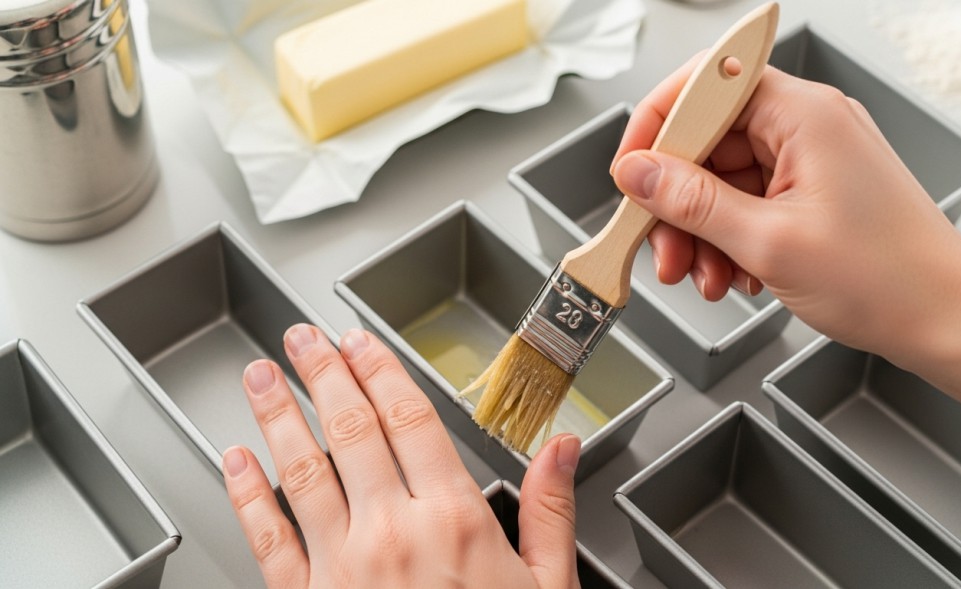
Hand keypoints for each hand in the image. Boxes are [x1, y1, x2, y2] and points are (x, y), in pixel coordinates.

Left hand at [223, 324, 581, 587]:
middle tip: (302, 338)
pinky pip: (268, 539)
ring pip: (303, 472)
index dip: (380, 370)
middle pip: (350, 431)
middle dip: (323, 374)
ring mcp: (342, 567)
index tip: (359, 340)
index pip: (409, 419)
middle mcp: (392, 533)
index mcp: (454, 520)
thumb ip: (550, 512)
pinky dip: (246, 495)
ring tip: (263, 376)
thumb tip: (562, 447)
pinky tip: (235, 462)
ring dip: (279, 416)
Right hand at [612, 58, 960, 477]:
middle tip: (661, 248)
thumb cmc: (887, 278)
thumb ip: (692, 202)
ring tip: (701, 277)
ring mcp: (812, 160)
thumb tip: (638, 173)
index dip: (658, 126)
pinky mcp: (814, 193)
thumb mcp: (767, 242)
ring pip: (724, 180)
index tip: (630, 171)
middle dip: (676, 201)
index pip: (706, 86)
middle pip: (709, 142)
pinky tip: (732, 276)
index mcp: (803, 114)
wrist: (946, 321)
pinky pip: (749, 203)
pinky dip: (730, 240)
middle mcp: (808, 126)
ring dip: (701, 231)